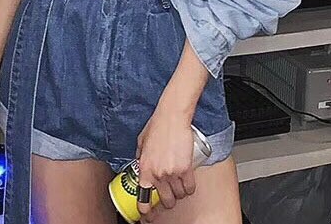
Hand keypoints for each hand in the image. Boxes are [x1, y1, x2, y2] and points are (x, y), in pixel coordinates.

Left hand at [134, 106, 196, 221]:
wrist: (172, 117)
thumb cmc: (157, 126)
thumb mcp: (141, 142)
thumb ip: (140, 156)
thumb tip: (140, 164)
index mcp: (145, 168)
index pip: (144, 197)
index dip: (146, 210)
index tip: (148, 215)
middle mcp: (157, 173)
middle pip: (166, 201)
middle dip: (169, 200)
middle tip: (169, 195)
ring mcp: (172, 173)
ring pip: (179, 196)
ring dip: (180, 192)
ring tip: (179, 183)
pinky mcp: (185, 169)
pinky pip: (190, 188)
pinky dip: (190, 188)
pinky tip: (188, 182)